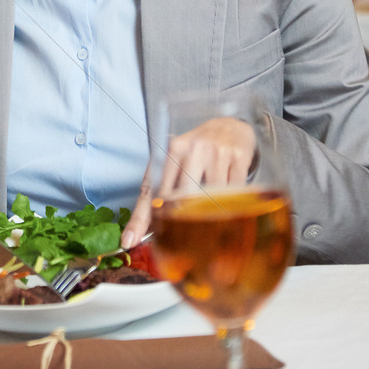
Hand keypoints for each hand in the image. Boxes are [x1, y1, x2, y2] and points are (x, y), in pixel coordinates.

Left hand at [122, 115, 255, 247]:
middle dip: (182, 221)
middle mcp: (193, 148)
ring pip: (211, 198)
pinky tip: (230, 204)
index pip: (154, 191)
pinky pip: (234, 192)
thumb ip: (157, 194)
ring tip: (211, 219)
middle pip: (182, 197)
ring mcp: (217, 152)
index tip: (129, 241)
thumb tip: (138, 233)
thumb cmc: (197, 151)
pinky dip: (231, 204)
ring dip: (210, 213)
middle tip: (185, 240)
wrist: (230, 127)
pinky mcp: (239, 157)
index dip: (141, 219)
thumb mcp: (175, 163)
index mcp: (172, 150)